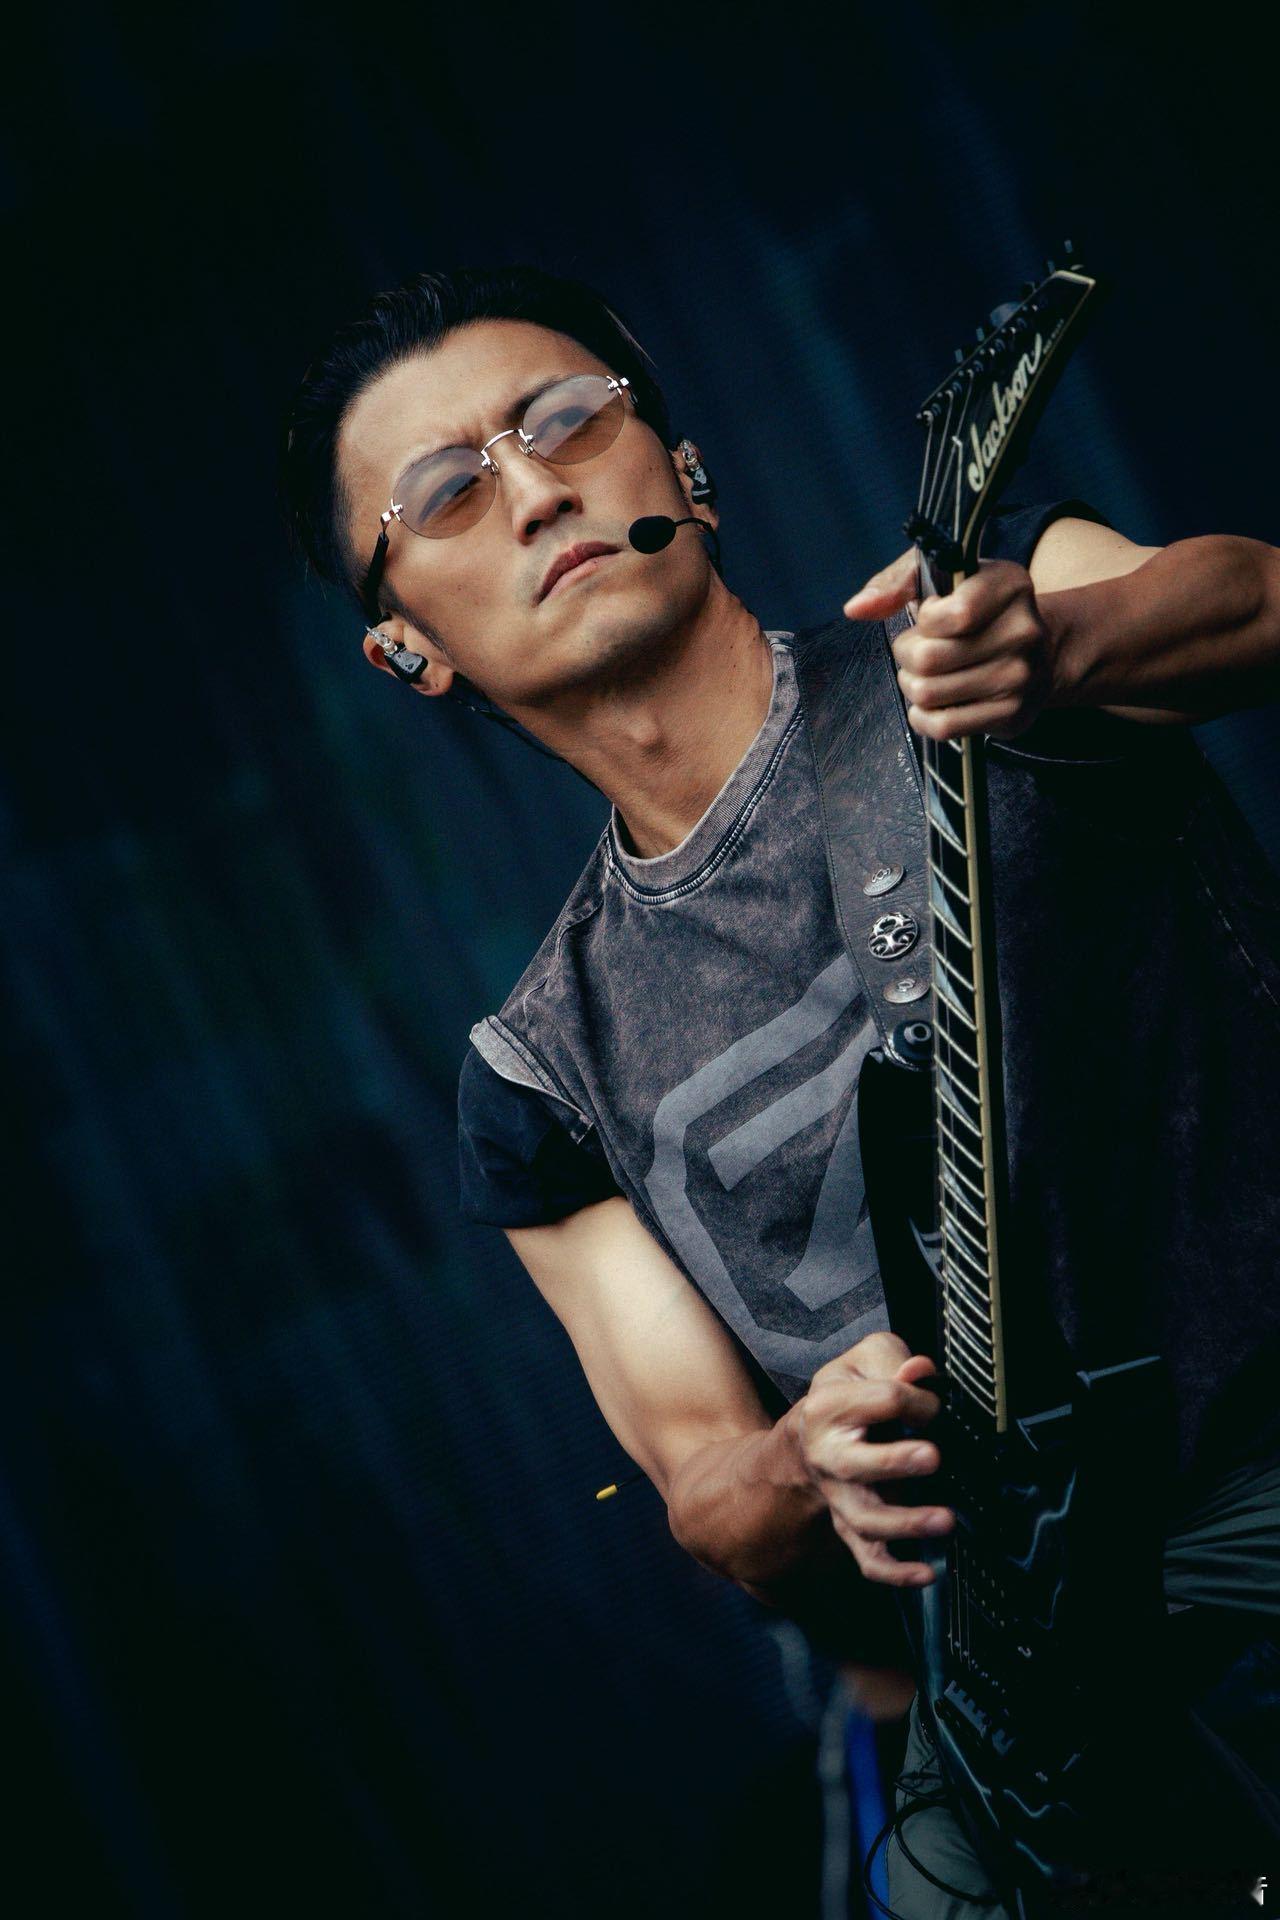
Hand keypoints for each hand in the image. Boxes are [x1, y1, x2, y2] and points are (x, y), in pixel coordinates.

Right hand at [793, 1331, 948, 1586]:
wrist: (806, 1440)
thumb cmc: (846, 1397)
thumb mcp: (861, 1362)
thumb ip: (892, 1359)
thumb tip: (921, 1372)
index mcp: (829, 1406)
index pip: (883, 1399)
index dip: (919, 1399)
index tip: (933, 1405)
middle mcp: (828, 1455)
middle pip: (857, 1464)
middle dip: (894, 1462)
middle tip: (932, 1457)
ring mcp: (839, 1497)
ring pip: (865, 1519)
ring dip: (905, 1523)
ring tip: (945, 1520)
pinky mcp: (851, 1527)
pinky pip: (868, 1559)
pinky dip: (895, 1572)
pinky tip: (926, 1573)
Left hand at [843, 549, 1056, 740]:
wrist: (1037, 652)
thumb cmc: (977, 610)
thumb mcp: (941, 577)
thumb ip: (895, 584)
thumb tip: (856, 608)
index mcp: (1008, 585)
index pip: (951, 614)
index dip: (925, 620)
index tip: (931, 616)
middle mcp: (1022, 630)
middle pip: (928, 659)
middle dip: (908, 655)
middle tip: (918, 650)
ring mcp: (1020, 676)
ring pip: (929, 694)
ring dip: (913, 686)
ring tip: (926, 674)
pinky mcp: (1011, 713)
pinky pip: (943, 726)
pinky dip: (923, 717)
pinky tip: (932, 702)